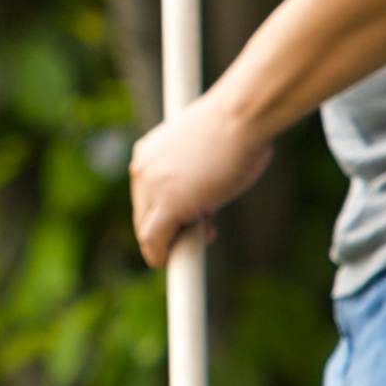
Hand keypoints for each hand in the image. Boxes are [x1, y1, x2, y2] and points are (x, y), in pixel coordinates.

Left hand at [128, 95, 267, 267]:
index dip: (167, 216)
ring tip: (192, 255)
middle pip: (144, 216)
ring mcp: (153, 189)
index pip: (148, 196)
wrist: (242, 116)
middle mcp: (142, 169)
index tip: (188, 223)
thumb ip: (198, 181)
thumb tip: (204, 211)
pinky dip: (163, 260)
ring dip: (168, 248)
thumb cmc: (237, 127)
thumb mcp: (209, 153)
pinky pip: (156, 244)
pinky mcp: (168, 207)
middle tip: (199, 237)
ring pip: (148, 232)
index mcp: (149, 152)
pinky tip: (179, 270)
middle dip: (170, 232)